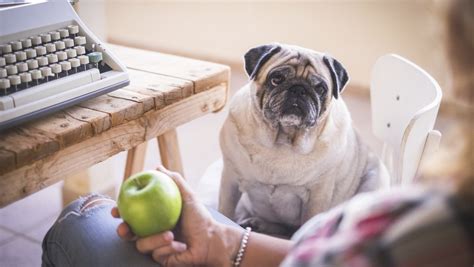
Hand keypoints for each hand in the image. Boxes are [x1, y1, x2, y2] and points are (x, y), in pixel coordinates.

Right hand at [112, 166, 241, 266]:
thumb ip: (174, 181)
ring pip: (142, 245)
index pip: (131, 214)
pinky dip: (169, 248)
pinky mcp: (161, 260)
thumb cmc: (200, 217)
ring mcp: (155, 247)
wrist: (211, 240)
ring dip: (155, 239)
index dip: (120, 212)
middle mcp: (151, 232)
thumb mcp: (187, 196)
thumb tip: (158, 167)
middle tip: (125, 228)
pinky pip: (156, 255)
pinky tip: (181, 246)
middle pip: (128, 234)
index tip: (116, 210)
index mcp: (153, 218)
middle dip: (123, 231)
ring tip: (171, 234)